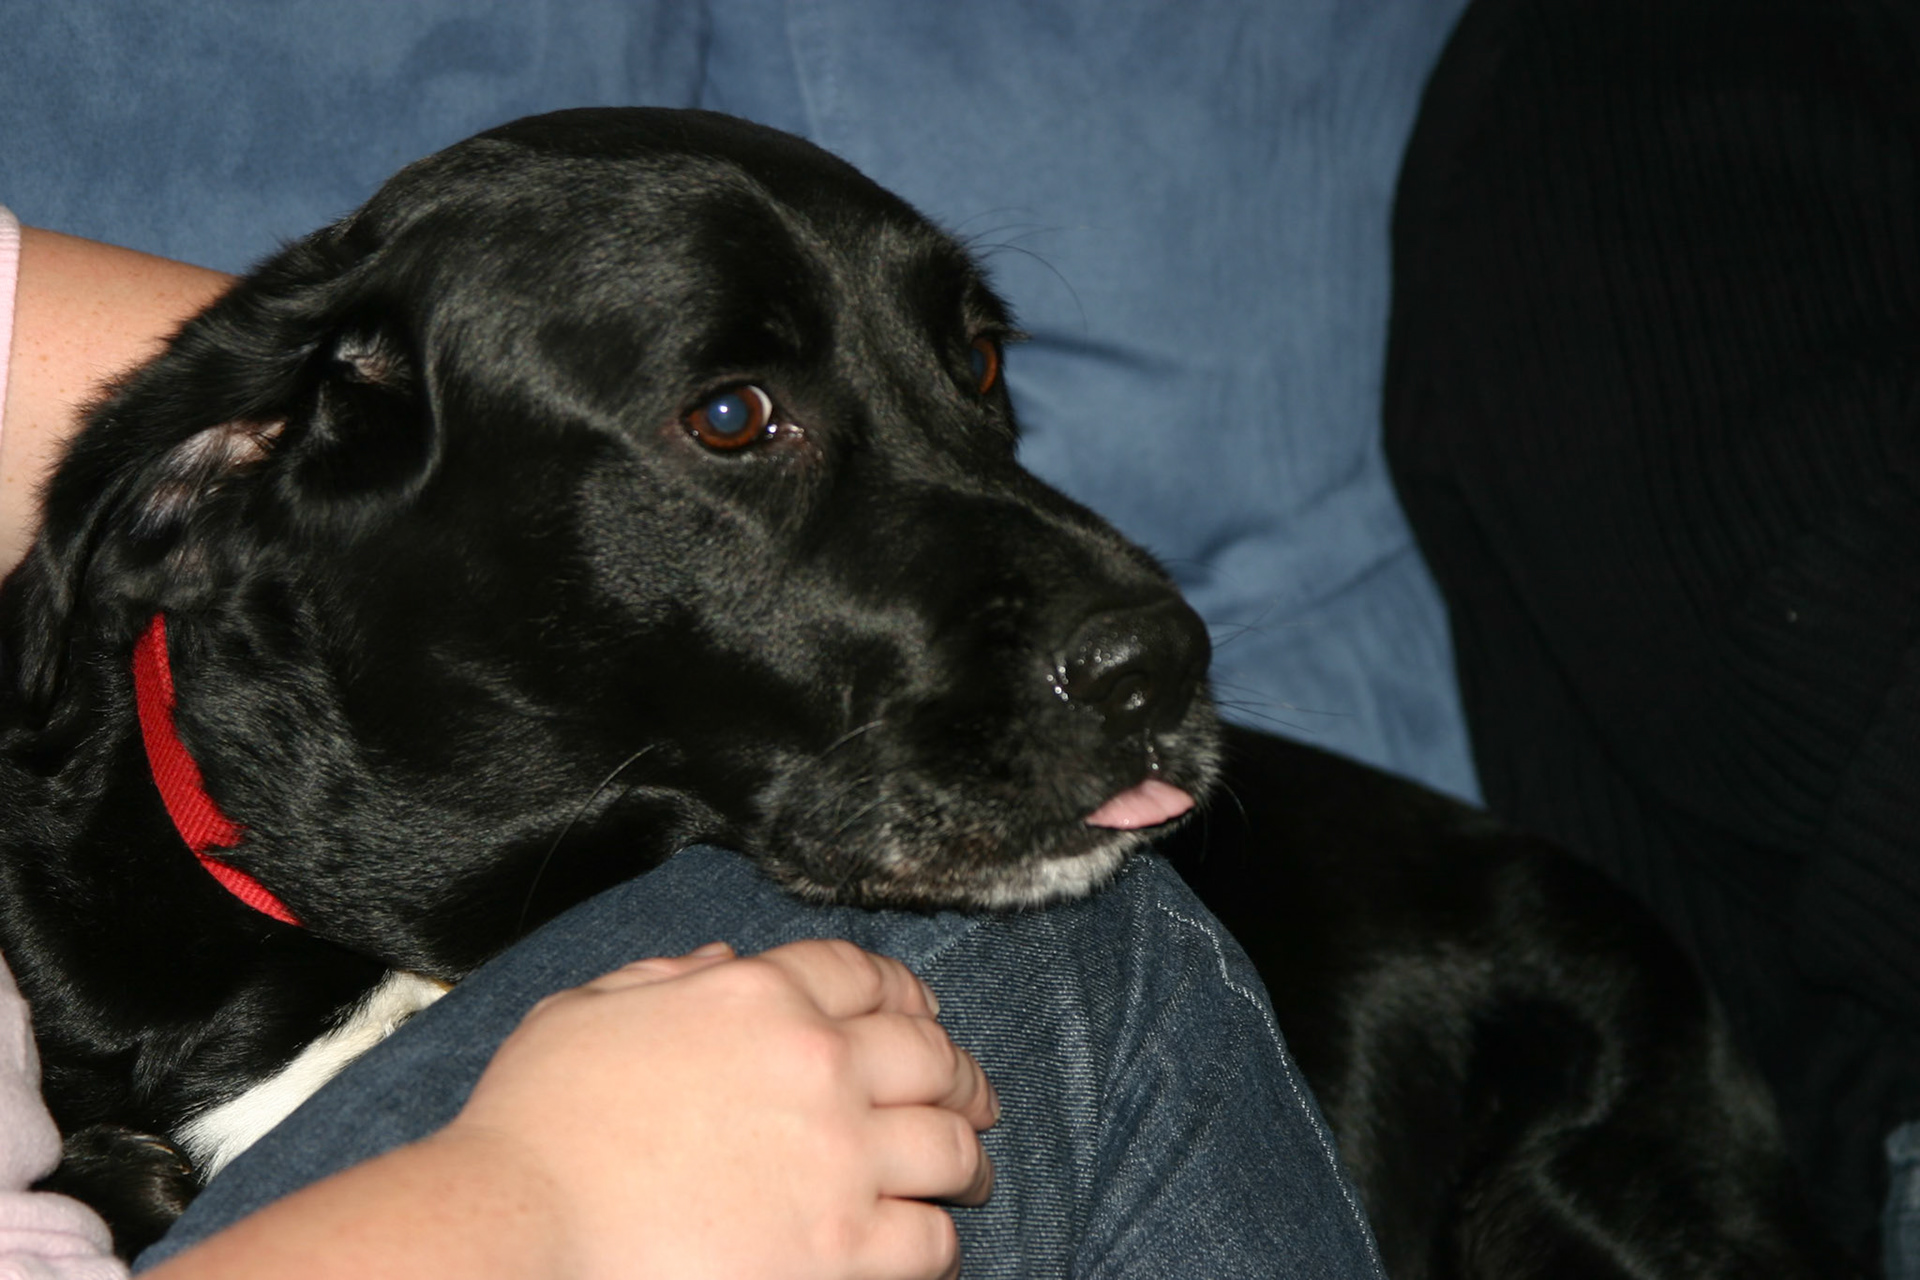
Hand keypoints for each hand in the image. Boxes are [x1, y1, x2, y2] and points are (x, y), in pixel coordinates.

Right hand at [436, 938, 996, 1279]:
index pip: (863, 976)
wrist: (518, 1222)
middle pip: (928, 1055)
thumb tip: (724, 964)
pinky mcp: (840, 1247)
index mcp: (758, 995)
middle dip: (957, 1075)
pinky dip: (939, 1241)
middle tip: (969, 1097)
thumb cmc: (535, 1124)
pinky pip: (928, 1241)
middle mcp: (814, 1063)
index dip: (905, 994)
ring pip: (947, 1146)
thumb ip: (667, 978)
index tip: (921, 1014)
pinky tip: (930, 1242)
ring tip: (969, 1173)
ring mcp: (836, 1157)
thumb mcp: (589, 1010)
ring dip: (967, 1157)